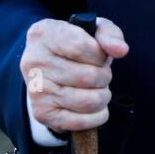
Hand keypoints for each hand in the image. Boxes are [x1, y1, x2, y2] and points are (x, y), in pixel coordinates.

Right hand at [21, 16, 128, 133]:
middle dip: (104, 76)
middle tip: (100, 74)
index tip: (100, 55)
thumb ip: (110, 34)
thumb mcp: (94, 30)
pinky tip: (92, 106)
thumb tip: (121, 50)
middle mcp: (34, 61)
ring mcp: (36, 90)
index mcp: (43, 34)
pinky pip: (82, 122)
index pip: (80, 46)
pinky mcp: (42, 113)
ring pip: (88, 101)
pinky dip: (97, 116)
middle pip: (88, 77)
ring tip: (96, 88)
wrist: (51, 68)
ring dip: (103, 96)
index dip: (99, 54)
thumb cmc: (77, 46)